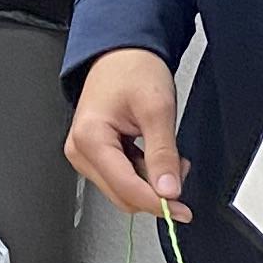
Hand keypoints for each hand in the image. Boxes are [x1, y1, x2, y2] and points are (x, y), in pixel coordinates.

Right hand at [65, 50, 189, 221]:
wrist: (122, 53)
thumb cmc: (132, 69)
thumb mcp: (157, 109)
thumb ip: (163, 154)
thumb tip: (168, 190)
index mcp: (90, 138)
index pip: (125, 188)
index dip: (157, 202)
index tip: (181, 210)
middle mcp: (81, 150)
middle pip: (123, 195)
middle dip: (155, 190)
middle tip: (180, 170)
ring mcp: (86, 154)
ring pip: (124, 190)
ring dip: (151, 181)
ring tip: (169, 155)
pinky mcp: (95, 155)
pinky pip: (122, 178)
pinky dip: (144, 173)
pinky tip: (155, 156)